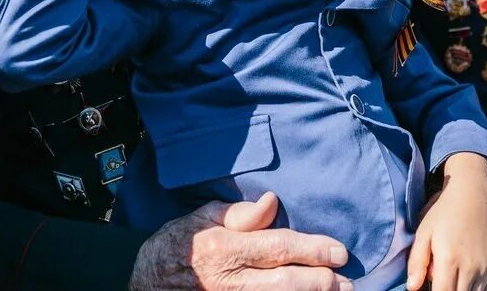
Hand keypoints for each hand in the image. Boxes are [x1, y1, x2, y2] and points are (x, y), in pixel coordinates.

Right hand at [129, 191, 351, 290]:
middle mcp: (230, 281)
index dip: (313, 250)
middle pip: (287, 284)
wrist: (140, 283)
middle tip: (346, 281)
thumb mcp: (200, 219)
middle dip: (322, 282)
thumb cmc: (175, 247)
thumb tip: (272, 202)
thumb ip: (238, 214)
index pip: (279, 248)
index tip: (338, 252)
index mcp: (224, 249)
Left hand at [407, 153, 486, 290]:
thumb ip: (417, 261)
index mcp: (449, 260)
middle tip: (439, 281)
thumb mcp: (423, 233)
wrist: (472, 196)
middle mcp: (470, 268)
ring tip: (451, 278)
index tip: (429, 288)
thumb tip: (412, 287)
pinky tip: (464, 281)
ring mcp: (485, 268)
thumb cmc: (443, 213)